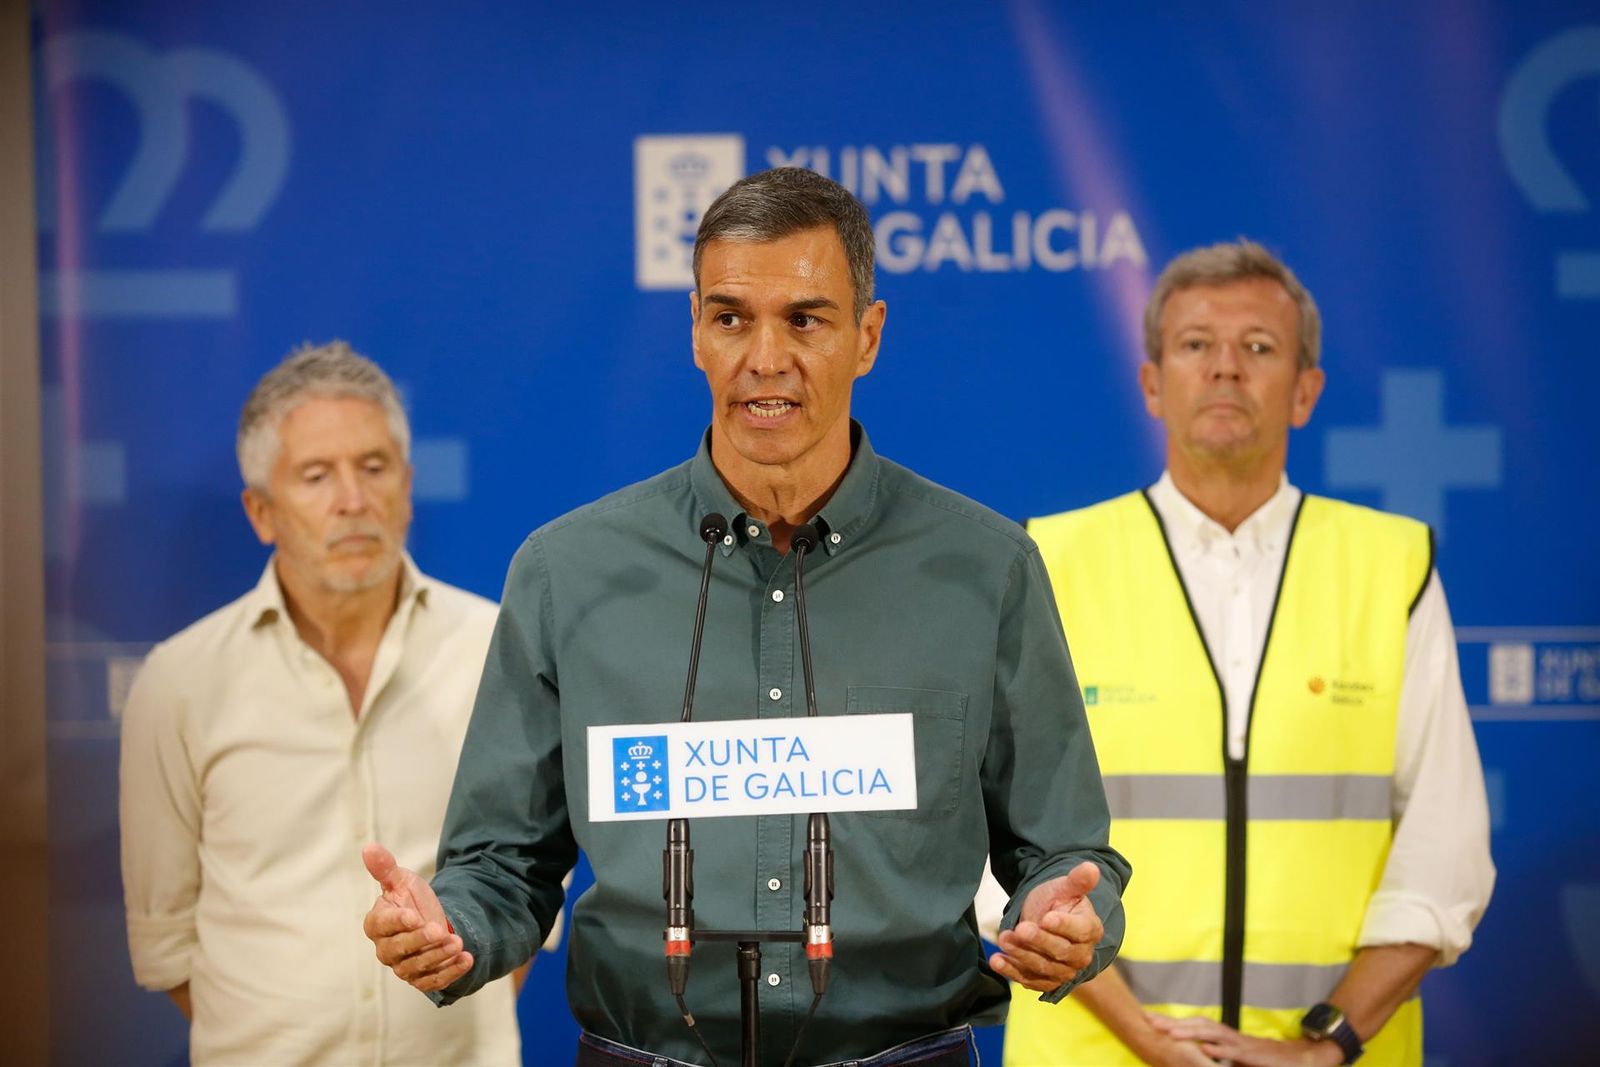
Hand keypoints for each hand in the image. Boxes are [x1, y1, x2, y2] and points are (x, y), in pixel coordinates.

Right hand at [361, 843, 473, 992]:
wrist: (434, 920)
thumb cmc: (412, 900)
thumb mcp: (402, 881)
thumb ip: (385, 868)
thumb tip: (368, 847)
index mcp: (377, 924)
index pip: (382, 926)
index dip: (397, 922)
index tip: (413, 916)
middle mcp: (386, 949)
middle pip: (399, 950)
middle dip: (420, 941)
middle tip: (439, 930)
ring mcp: (403, 966)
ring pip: (417, 967)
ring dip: (438, 956)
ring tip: (458, 943)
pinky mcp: (421, 979)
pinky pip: (433, 981)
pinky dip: (450, 973)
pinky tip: (467, 959)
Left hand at [988, 860, 1103, 991]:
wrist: (1043, 919)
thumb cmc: (1056, 902)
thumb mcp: (1063, 888)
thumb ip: (1077, 880)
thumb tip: (1091, 867)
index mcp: (1090, 929)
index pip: (1079, 930)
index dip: (1064, 925)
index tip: (1046, 917)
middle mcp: (1081, 955)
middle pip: (1060, 952)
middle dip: (1038, 940)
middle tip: (1020, 928)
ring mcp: (1064, 971)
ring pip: (1043, 968)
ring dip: (1021, 955)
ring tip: (1003, 938)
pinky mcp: (1045, 982)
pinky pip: (1028, 979)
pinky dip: (1011, 971)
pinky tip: (996, 961)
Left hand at [1148, 1014, 1342, 1066]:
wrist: (1296, 1060)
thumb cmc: (1263, 1060)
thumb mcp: (1235, 1058)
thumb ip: (1218, 1053)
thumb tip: (1199, 1052)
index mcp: (1222, 1037)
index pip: (1193, 1025)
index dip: (1173, 1022)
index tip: (1151, 1018)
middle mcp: (1228, 1037)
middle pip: (1197, 1024)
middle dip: (1173, 1022)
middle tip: (1150, 1020)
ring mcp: (1239, 1044)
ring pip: (1211, 1034)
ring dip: (1190, 1032)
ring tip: (1171, 1033)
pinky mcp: (1250, 1055)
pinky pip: (1232, 1051)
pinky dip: (1219, 1049)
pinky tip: (1206, 1049)